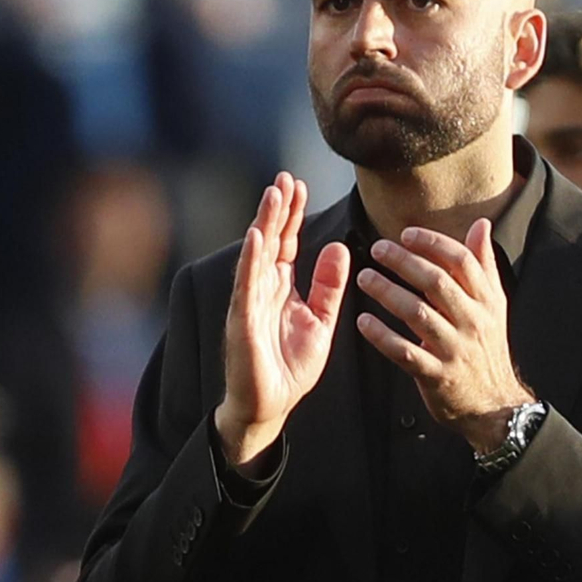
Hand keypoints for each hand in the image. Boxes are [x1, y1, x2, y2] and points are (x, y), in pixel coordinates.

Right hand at [215, 174, 349, 470]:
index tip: (300, 185)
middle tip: (286, 177)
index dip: (293, 215)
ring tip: (273, 194)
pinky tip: (257, 236)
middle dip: (278, 209)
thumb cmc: (290, 366)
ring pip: (257, 255)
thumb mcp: (320, 322)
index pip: (287, 243)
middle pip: (271, 240)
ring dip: (264, 223)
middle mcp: (262, 289)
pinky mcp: (243, 320)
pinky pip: (247, 286)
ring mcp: (250, 302)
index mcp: (281, 288)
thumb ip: (328, 287)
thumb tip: (337, 248)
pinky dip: (251, 260)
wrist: (271, 404)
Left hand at [356, 219, 530, 451]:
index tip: (406, 234)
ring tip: (364, 278)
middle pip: (436, 282)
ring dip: (387, 292)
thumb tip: (481, 224)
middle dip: (404, 261)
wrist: (493, 404)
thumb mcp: (494, 306)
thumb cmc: (486, 349)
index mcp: (486, 301)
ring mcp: (454, 349)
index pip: (461, 261)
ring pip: (417, 313)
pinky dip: (382, 336)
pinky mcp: (437, 375)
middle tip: (377, 249)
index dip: (432, 243)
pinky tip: (363, 322)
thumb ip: (484, 265)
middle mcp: (472, 321)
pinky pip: (405, 352)